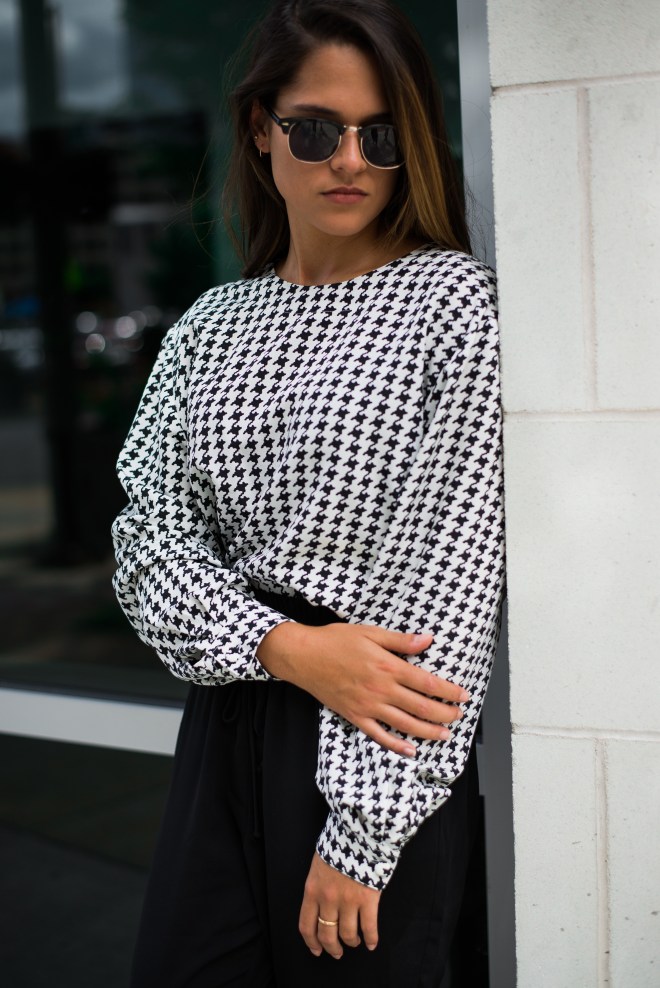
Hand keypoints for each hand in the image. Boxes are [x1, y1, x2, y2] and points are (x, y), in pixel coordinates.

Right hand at [257, 620, 469, 756]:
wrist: (303, 656)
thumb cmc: (335, 640)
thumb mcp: (370, 632)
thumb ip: (400, 640)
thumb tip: (427, 640)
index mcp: (387, 667)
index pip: (427, 683)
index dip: (449, 691)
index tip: (463, 695)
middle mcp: (381, 689)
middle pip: (421, 707)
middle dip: (444, 714)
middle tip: (458, 716)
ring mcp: (368, 706)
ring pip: (405, 724)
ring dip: (428, 732)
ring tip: (444, 735)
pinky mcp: (355, 716)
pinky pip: (378, 735)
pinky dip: (396, 745)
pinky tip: (410, 751)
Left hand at [299, 852, 379, 958]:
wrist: (360, 831)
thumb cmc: (339, 842)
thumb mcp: (319, 863)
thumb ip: (318, 884)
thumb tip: (320, 900)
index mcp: (312, 890)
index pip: (306, 925)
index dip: (311, 942)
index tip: (316, 950)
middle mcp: (328, 899)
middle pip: (326, 934)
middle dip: (332, 947)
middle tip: (337, 952)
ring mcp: (348, 901)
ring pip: (347, 934)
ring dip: (351, 942)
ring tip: (354, 942)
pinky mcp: (368, 900)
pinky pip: (368, 927)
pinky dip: (370, 939)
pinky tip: (371, 944)